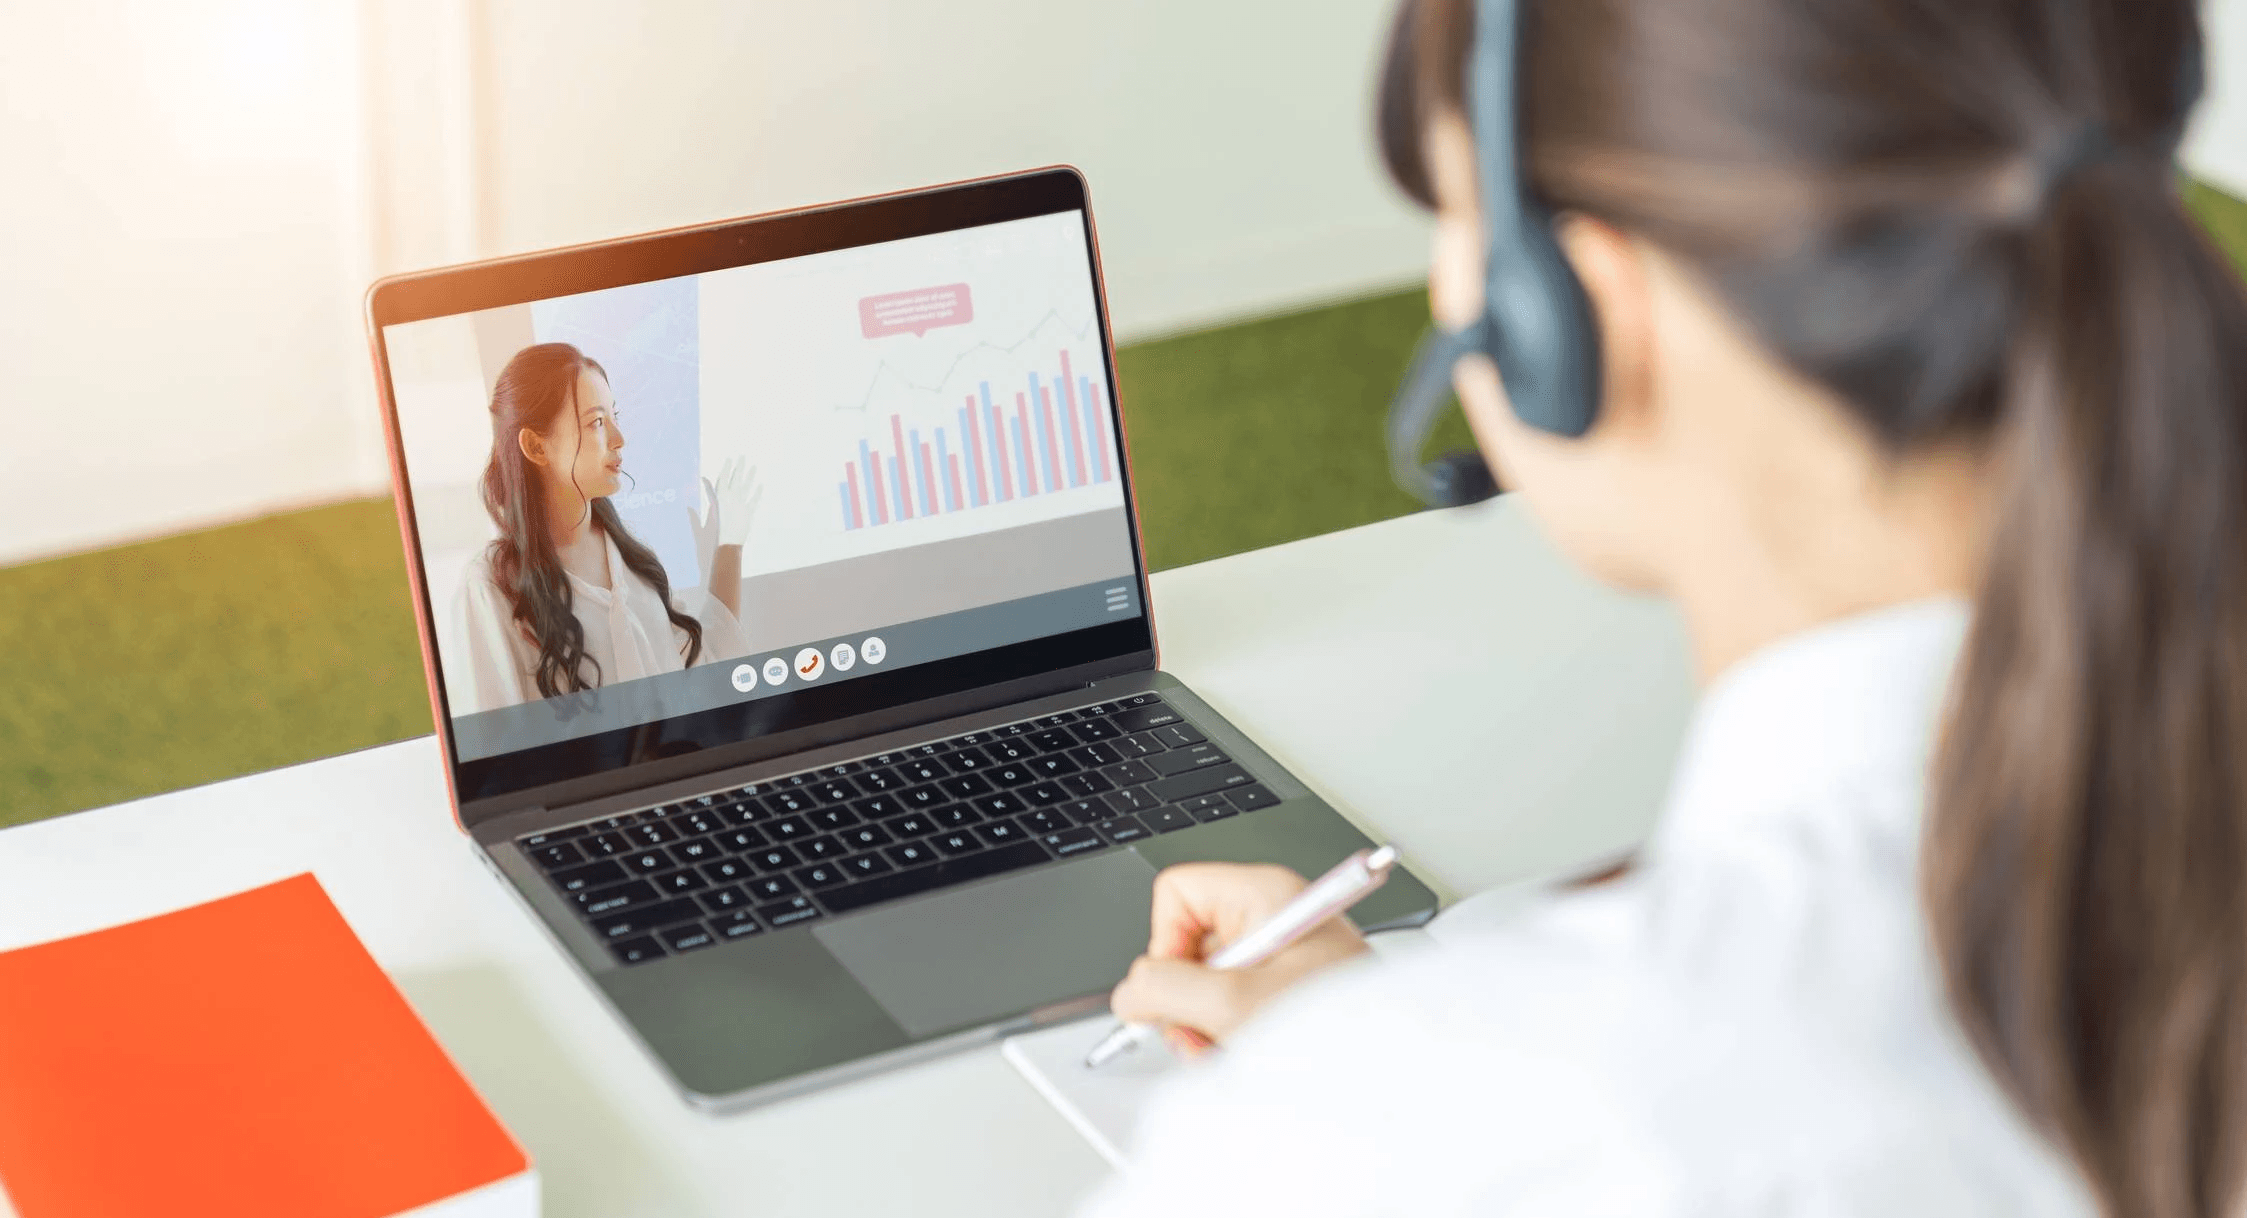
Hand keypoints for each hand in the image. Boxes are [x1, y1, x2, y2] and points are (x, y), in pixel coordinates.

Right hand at [689, 457, 762, 577]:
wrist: (728, 544)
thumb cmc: (713, 535)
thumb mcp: (702, 523)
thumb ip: (695, 514)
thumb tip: (688, 507)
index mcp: (720, 498)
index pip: (723, 479)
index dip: (726, 468)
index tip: (729, 459)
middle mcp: (731, 498)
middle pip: (736, 479)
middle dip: (740, 467)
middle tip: (743, 457)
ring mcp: (741, 504)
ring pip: (747, 487)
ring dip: (750, 476)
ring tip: (754, 466)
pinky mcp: (749, 512)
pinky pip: (754, 500)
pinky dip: (758, 492)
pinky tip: (761, 485)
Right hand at [1108, 862, 1370, 1055]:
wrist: (1394, 1072)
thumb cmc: (1338, 1023)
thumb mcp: (1233, 1004)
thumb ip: (1164, 989)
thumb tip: (1130, 991)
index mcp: (1264, 894)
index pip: (1176, 893)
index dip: (1164, 942)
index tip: (1178, 987)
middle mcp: (1272, 917)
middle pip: (1188, 944)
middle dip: (1188, 999)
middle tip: (1206, 1031)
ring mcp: (1282, 955)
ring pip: (1207, 984)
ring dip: (1207, 1026)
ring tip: (1235, 1050)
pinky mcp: (1289, 990)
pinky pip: (1234, 1005)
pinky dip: (1231, 1035)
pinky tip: (1249, 1054)